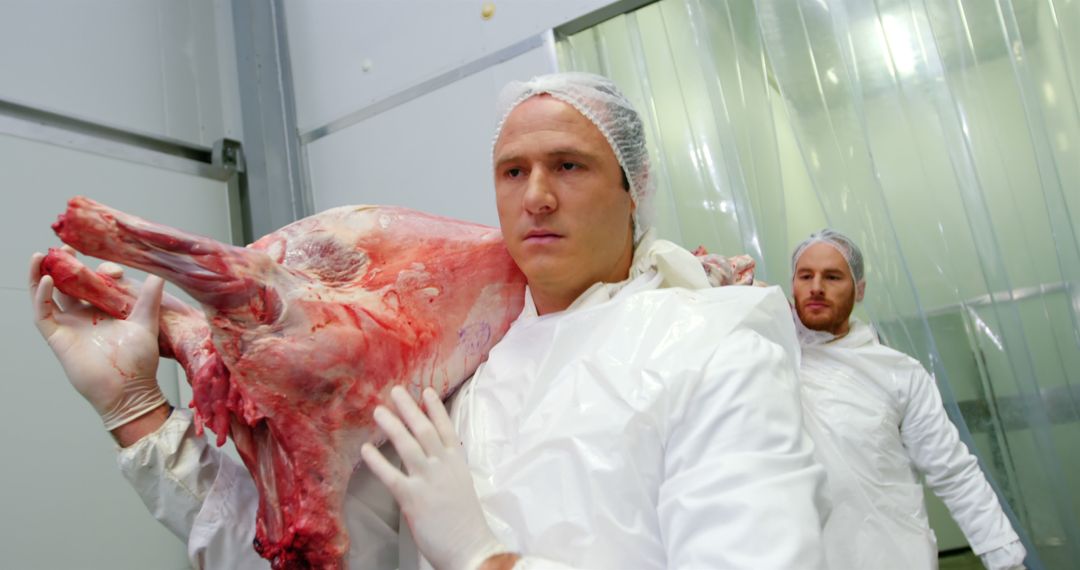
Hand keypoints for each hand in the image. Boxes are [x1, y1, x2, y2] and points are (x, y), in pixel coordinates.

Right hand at [30, 251, 166, 429]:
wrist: (129, 390)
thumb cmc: (139, 362)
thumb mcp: (146, 324)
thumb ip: (149, 300)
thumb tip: (156, 276)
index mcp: (105, 311)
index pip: (95, 283)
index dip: (99, 271)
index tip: (111, 268)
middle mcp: (84, 316)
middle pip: (67, 285)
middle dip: (63, 266)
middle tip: (63, 248)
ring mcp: (69, 325)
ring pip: (47, 295)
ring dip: (41, 275)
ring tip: (40, 255)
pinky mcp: (58, 337)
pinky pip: (43, 313)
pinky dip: (41, 296)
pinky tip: (46, 279)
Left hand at [362, 387, 510, 569]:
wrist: (471, 548)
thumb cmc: (466, 523)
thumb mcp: (461, 487)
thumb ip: (447, 471)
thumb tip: (432, 460)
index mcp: (456, 464)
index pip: (445, 429)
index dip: (435, 409)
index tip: (426, 391)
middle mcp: (443, 467)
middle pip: (424, 430)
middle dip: (409, 408)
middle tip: (395, 391)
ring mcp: (428, 480)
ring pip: (408, 445)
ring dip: (392, 426)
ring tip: (378, 411)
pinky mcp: (413, 498)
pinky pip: (391, 475)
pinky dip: (377, 461)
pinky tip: (365, 449)